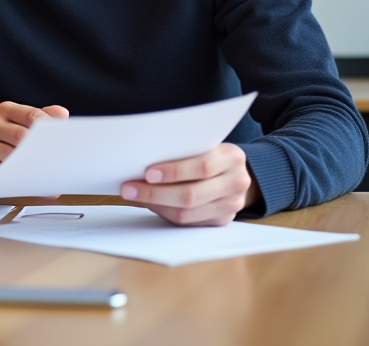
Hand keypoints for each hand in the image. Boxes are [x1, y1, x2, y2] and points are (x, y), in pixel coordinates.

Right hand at [0, 102, 68, 192]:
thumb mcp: (25, 126)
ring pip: (14, 154)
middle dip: (41, 148)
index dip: (49, 127)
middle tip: (57, 158)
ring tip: (47, 171)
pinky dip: (21, 177)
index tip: (62, 139)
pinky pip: (5, 171)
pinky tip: (31, 180)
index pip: (32, 115)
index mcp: (6, 110)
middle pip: (22, 135)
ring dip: (32, 164)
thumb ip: (45, 117)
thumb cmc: (8, 142)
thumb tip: (63, 114)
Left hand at [118, 143, 258, 225]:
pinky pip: (188, 223)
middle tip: (130, 189)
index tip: (148, 173)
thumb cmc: (212, 155)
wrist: (238, 174)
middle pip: (191, 195)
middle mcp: (236, 183)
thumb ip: (185, 152)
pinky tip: (152, 204)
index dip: (174, 172)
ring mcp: (231, 205)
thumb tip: (142, 162)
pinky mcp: (222, 221)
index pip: (202, 166)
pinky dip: (166, 213)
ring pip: (187, 213)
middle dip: (155, 193)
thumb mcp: (206, 145)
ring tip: (135, 196)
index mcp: (232, 157)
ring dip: (156, 206)